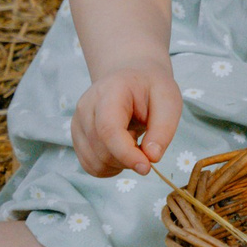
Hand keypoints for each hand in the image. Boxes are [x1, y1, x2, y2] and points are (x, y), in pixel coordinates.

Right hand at [72, 61, 182, 179]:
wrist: (131, 80)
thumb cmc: (151, 90)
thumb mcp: (169, 102)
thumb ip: (163, 130)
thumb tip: (151, 158)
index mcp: (110, 91)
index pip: (108, 129)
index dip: (125, 153)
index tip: (146, 167)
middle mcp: (86, 107)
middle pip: (101, 150)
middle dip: (129, 159)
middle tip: (146, 142)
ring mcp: (78, 123)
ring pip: (95, 162)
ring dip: (120, 163)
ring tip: (133, 140)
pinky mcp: (77, 138)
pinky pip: (91, 166)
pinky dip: (110, 167)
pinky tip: (122, 149)